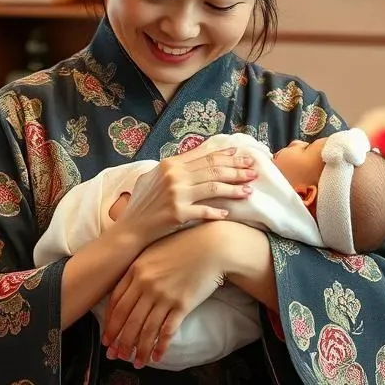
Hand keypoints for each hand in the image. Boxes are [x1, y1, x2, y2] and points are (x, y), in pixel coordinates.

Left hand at [102, 224, 225, 367]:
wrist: (213, 246)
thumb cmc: (182, 246)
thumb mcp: (153, 252)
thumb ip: (137, 270)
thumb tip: (126, 292)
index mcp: (135, 271)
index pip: (116, 303)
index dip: (110, 324)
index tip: (107, 338)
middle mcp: (146, 285)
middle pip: (128, 319)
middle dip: (120, 341)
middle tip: (115, 356)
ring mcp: (164, 296)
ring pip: (146, 329)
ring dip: (139, 349)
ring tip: (136, 363)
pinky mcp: (182, 304)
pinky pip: (167, 330)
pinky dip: (160, 346)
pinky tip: (156, 357)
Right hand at [116, 146, 256, 248]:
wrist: (130, 228)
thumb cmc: (142, 203)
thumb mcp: (153, 177)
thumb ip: (174, 167)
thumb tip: (196, 157)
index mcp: (170, 164)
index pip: (205, 157)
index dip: (226, 156)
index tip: (242, 156)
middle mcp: (174, 176)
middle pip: (213, 170)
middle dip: (237, 170)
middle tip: (254, 171)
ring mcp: (176, 195)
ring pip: (213, 188)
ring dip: (234, 189)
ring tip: (249, 190)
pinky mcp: (178, 214)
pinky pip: (204, 212)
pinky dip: (218, 212)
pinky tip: (228, 213)